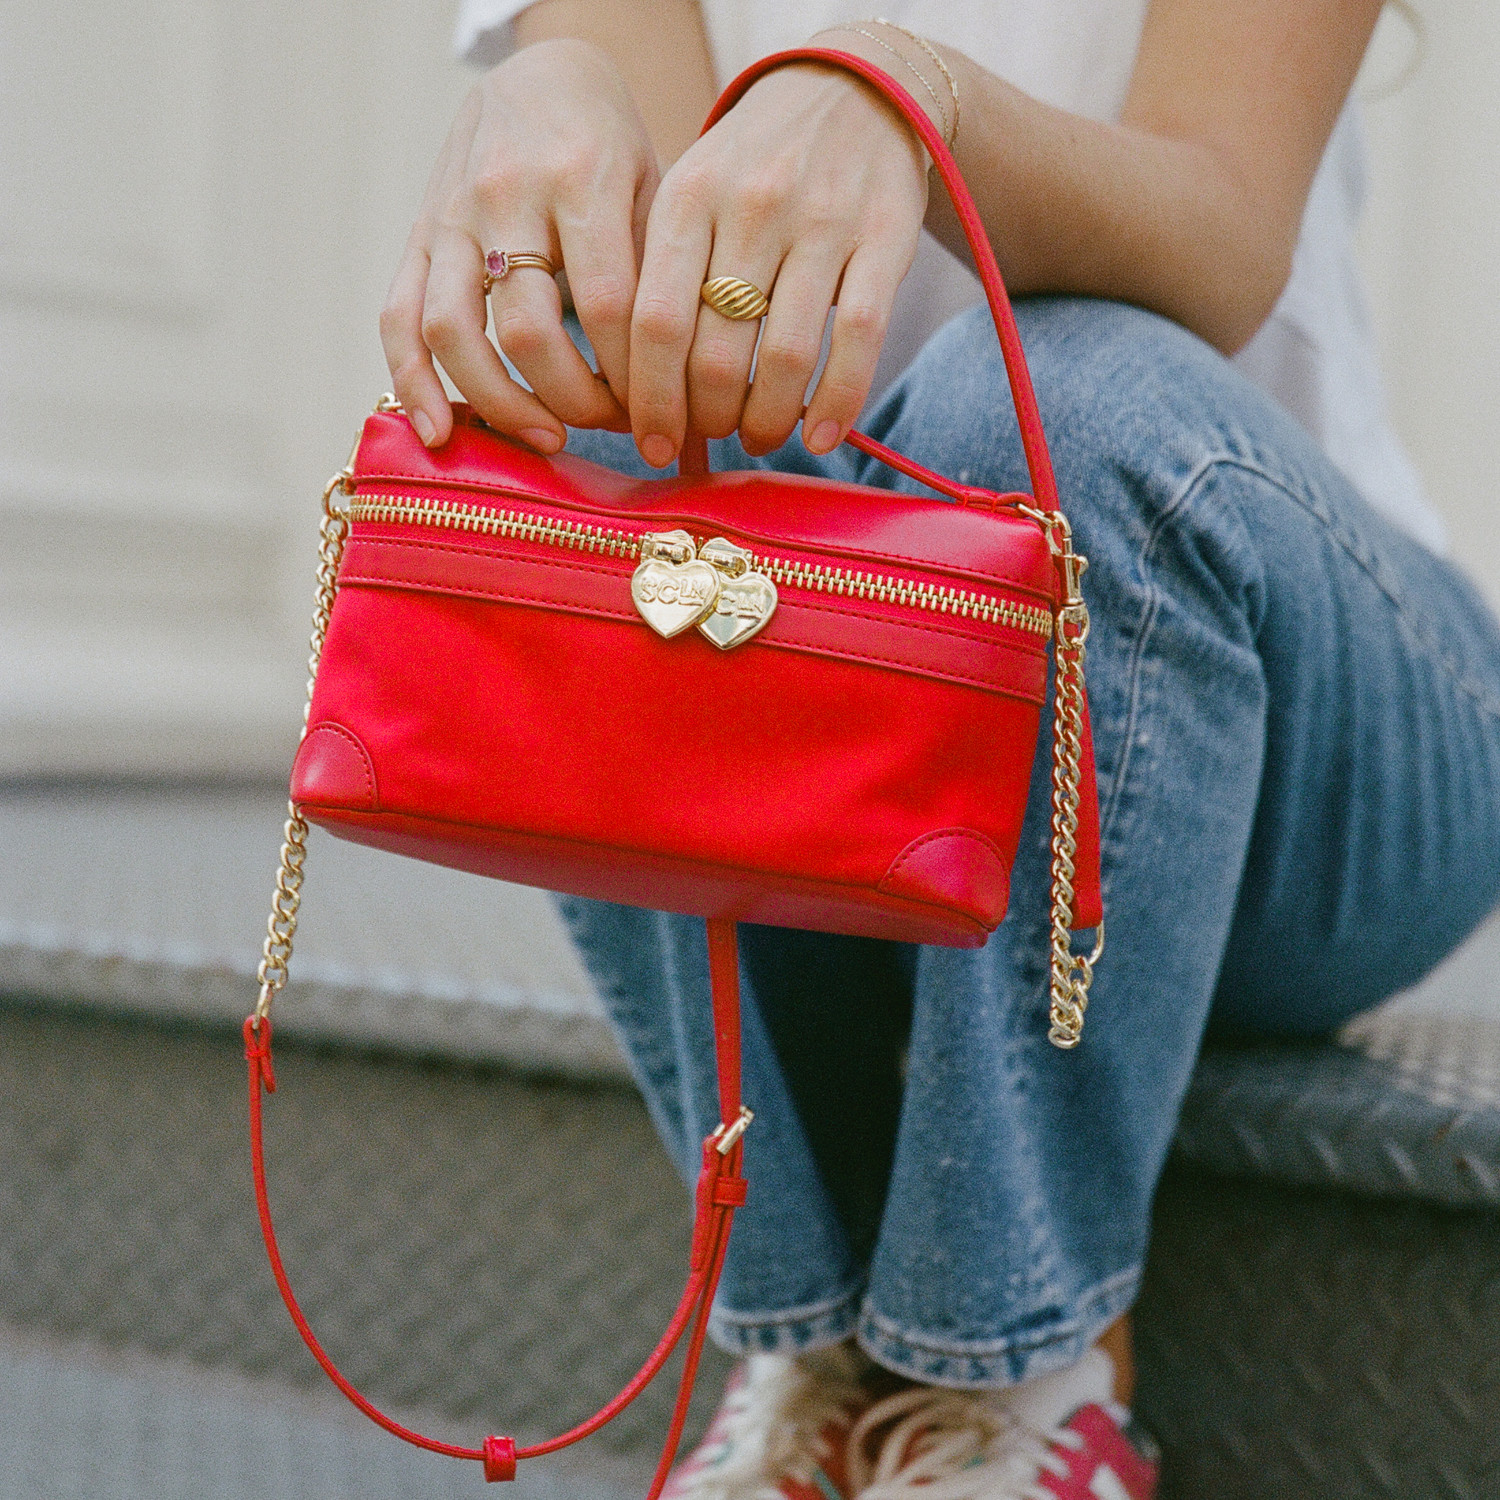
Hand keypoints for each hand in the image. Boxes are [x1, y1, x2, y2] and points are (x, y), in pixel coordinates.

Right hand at [381, 39, 655, 450]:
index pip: (606, 306)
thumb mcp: (652, 191)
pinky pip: (399, 317)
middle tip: (613, 424)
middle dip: (576, 399)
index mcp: (581, 179)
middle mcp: (508, 196)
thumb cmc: (611, 149)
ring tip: (546, 439)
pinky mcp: (419, 235)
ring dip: (501, 403)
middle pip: (529, 331)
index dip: (634, 377)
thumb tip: (684, 391)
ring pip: (454, 332)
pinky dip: (413, 383)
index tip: (659, 414)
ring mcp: (453, 216)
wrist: (541, 76)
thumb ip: (656, 278)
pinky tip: (439, 434)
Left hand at [628, 63, 929, 465]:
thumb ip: (666, 282)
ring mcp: (822, 220)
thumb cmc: (756, 165)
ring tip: (759, 438)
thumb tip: (643, 400)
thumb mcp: (692, 194)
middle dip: (707, 418)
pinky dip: (837, 403)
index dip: (650, 399)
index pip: (653, 322)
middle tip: (711, 438)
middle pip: (715, 352)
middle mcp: (751, 206)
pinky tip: (822, 436)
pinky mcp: (885, 236)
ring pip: (784, 357)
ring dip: (767, 420)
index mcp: (688, 198)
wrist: (857, 87)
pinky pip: (858, 340)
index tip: (651, 444)